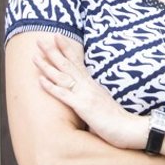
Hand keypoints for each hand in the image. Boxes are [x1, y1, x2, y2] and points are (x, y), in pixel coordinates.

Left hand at [34, 36, 144, 151]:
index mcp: (92, 84)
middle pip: (68, 64)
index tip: (57, 37)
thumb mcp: (103, 105)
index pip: (77, 62)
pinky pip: (64, 95)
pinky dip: (51, 87)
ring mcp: (85, 94)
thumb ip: (93, 99)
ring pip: (63, 76)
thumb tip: (87, 102)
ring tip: (35, 56)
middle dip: (53, 51)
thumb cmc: (118, 120)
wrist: (129, 128)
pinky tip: (40, 80)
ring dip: (47, 66)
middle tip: (40, 39)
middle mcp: (88, 85)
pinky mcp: (83, 107)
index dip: (66, 49)